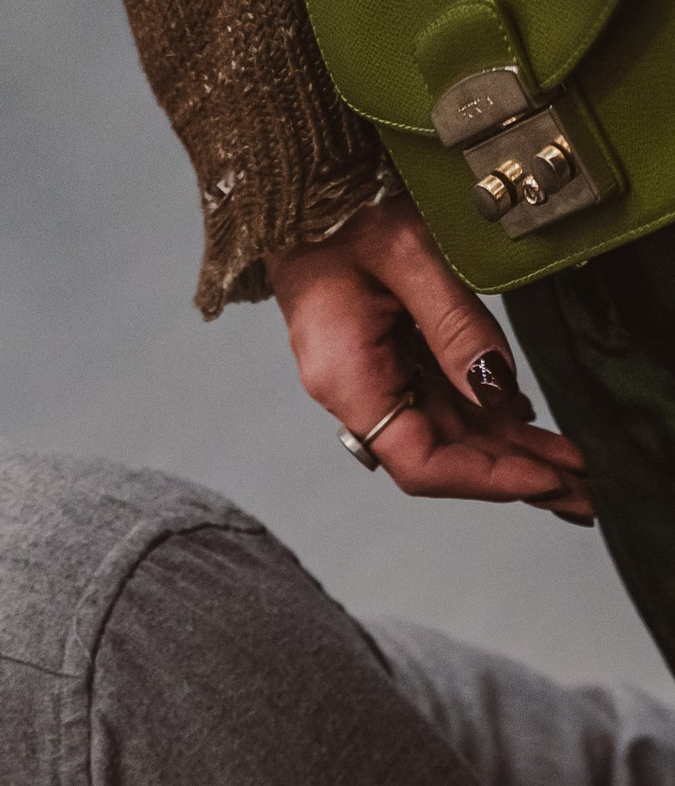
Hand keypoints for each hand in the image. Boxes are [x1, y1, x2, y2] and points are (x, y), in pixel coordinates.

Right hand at [267, 199, 592, 518]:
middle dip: (513, 474)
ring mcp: (372, 381)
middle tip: (580, 493)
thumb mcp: (410, 253)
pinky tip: (526, 422)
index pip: (420, 461)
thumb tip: (498, 388)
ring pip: (449, 433)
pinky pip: (441, 402)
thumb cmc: (345, 213)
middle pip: (443, 456)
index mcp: (350, 380)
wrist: (301, 197)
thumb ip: (456, 325)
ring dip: (509, 451)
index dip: (485, 477)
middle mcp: (358, 394)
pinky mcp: (387, 364)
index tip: (543, 478)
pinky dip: (487, 417)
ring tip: (569, 466)